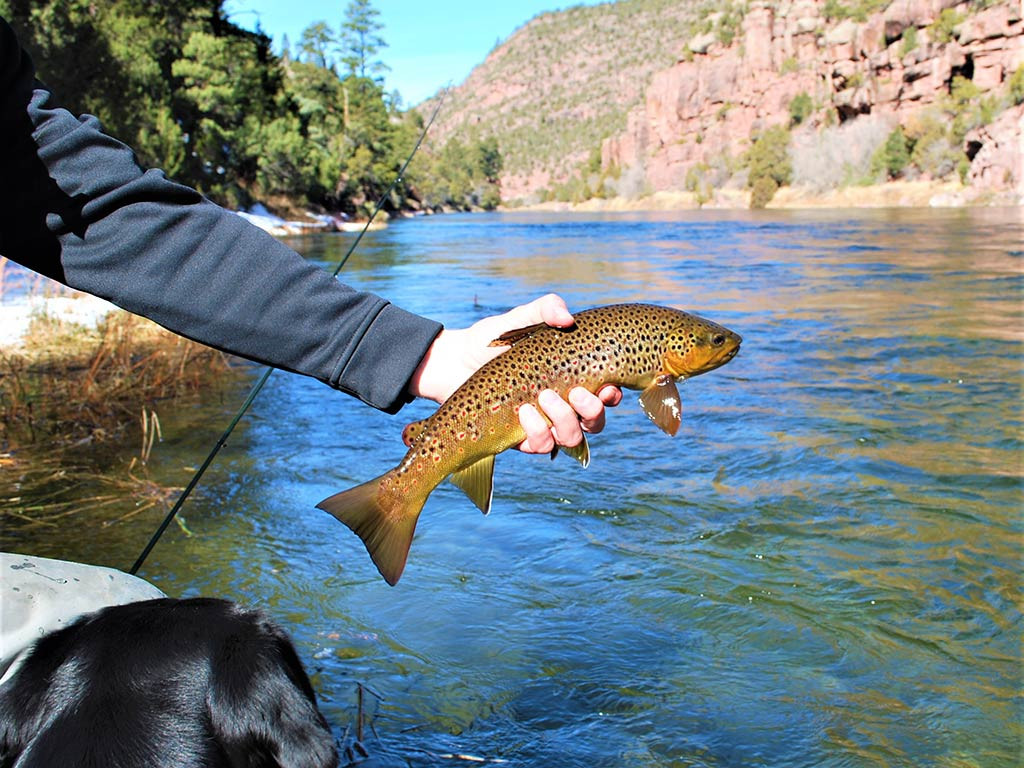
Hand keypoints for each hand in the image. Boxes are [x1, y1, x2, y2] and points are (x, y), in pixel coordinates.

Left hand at [408, 294, 621, 453]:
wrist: (451, 363)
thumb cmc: (490, 340)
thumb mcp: (518, 320)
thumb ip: (544, 310)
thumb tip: (567, 317)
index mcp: (570, 378)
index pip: (605, 394)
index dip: (612, 395)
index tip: (606, 385)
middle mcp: (561, 405)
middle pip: (595, 422)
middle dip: (592, 411)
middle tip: (575, 393)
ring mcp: (542, 424)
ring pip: (572, 438)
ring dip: (564, 422)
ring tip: (543, 397)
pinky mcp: (519, 438)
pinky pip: (540, 446)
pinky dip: (537, 433)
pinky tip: (523, 412)